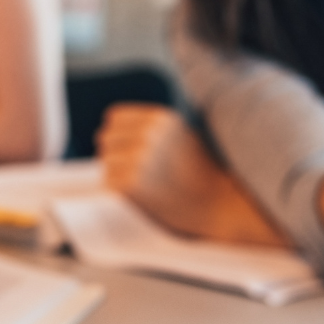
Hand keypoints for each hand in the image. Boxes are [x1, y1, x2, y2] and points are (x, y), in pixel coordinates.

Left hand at [97, 103, 284, 245]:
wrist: (218, 205)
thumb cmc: (201, 174)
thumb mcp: (180, 135)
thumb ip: (152, 129)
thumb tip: (113, 130)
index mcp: (158, 118)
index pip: (113, 118)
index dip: (119, 136)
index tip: (130, 151)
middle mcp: (147, 133)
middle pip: (105, 139)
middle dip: (116, 155)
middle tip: (139, 173)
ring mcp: (137, 157)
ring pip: (106, 163)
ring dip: (118, 175)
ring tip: (146, 185)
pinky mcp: (130, 182)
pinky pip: (108, 184)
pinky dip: (120, 193)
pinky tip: (144, 196)